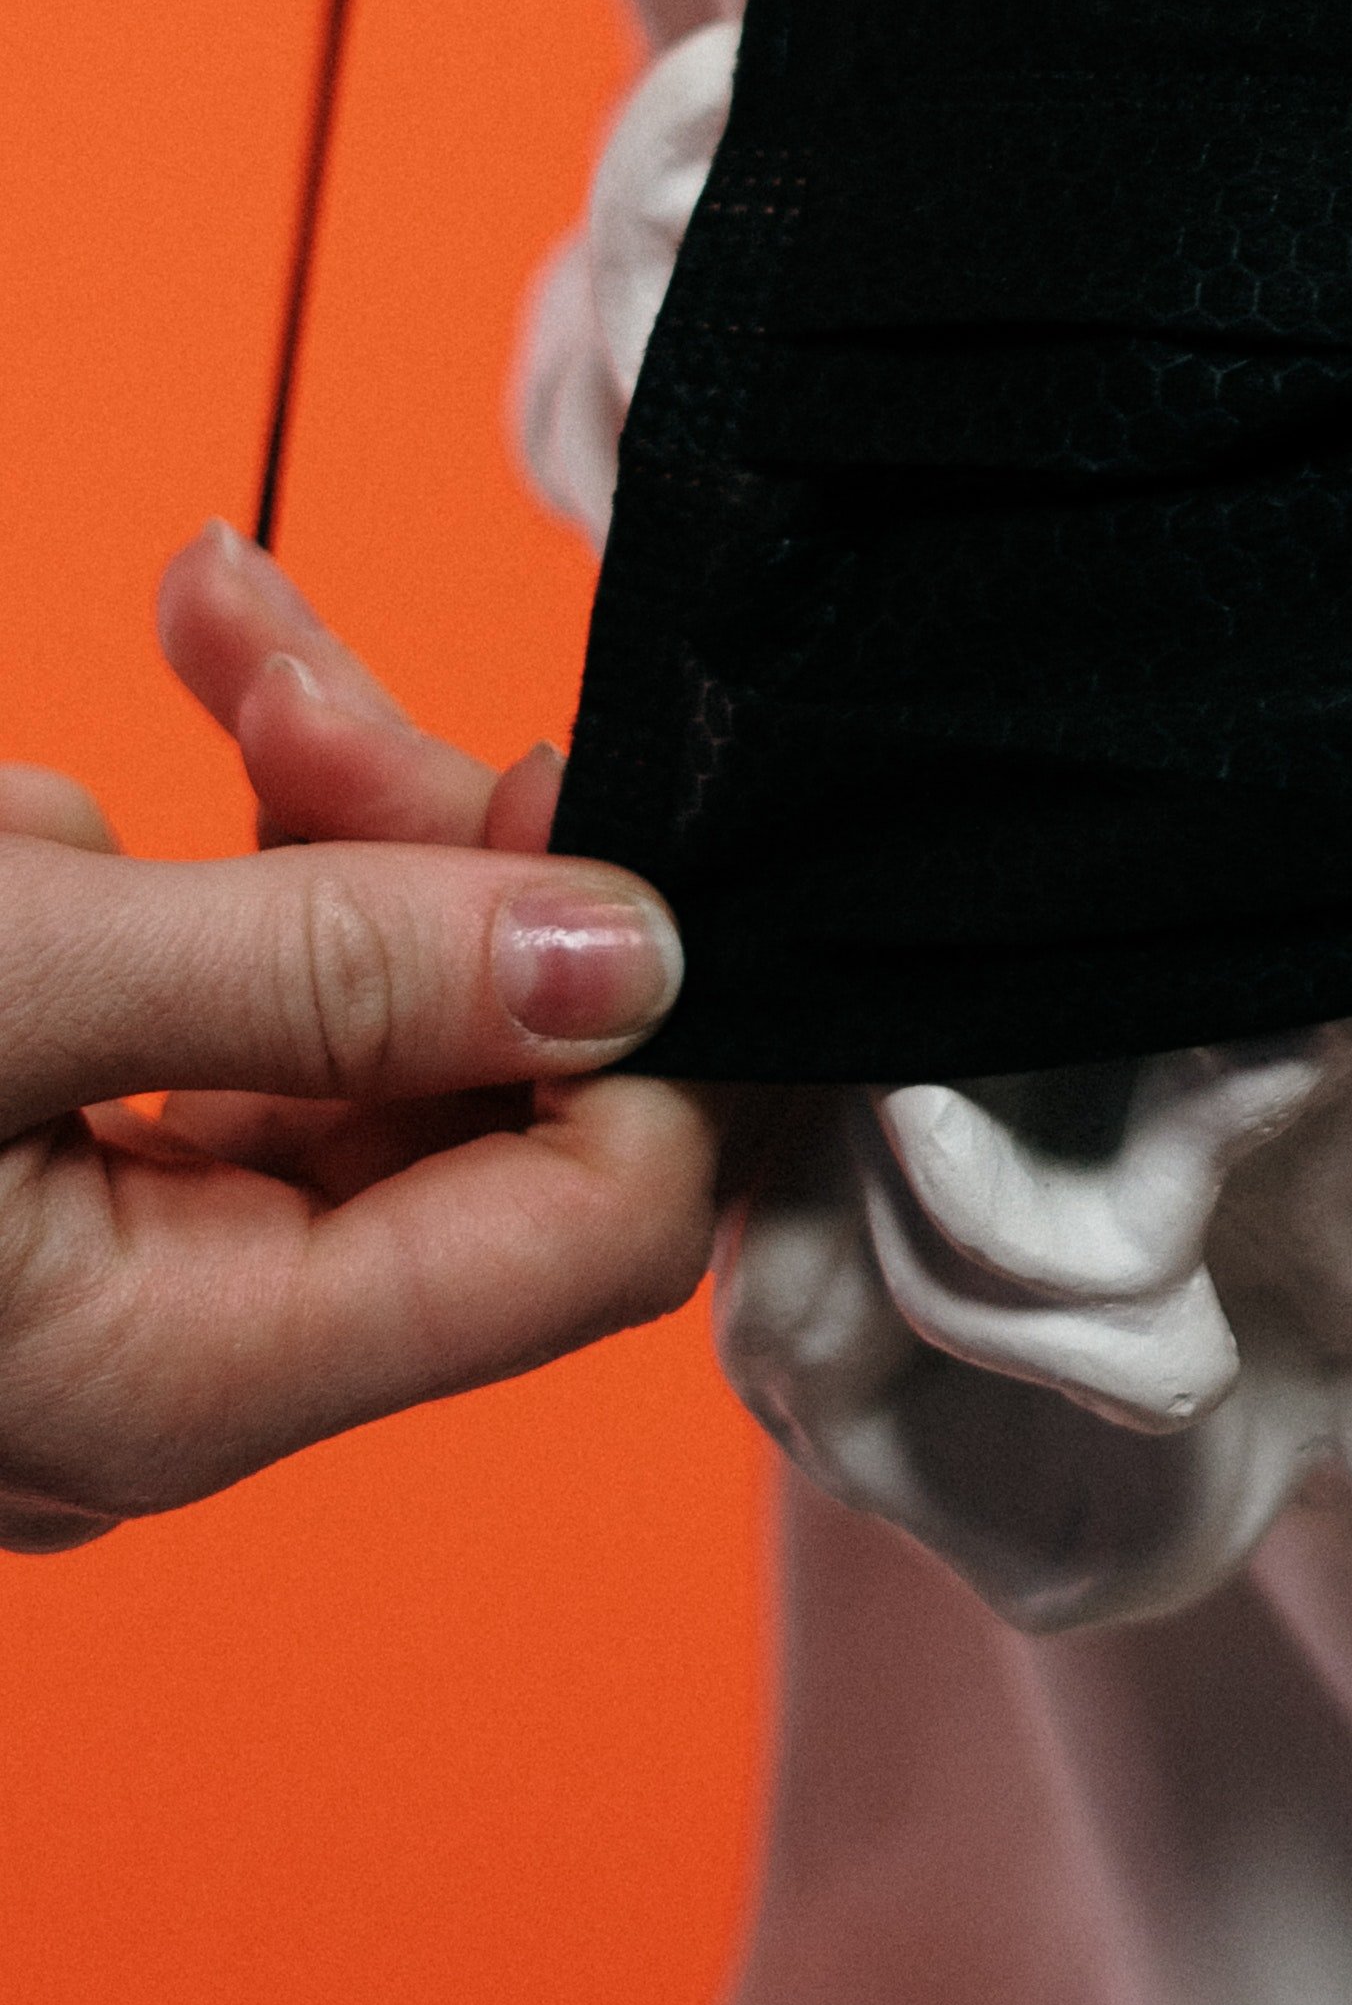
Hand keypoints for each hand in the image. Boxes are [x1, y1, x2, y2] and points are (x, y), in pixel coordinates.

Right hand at [0, 530, 712, 1545]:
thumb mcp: (2, 975)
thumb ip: (321, 971)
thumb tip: (634, 959)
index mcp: (182, 1381)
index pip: (588, 1235)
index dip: (629, 1015)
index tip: (557, 795)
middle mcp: (170, 1362)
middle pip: (473, 1102)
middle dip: (425, 852)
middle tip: (299, 664)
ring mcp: (103, 1275)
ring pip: (344, 1025)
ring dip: (301, 812)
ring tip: (213, 623)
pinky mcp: (39, 1178)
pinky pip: (210, 1017)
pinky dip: (182, 868)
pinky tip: (89, 772)